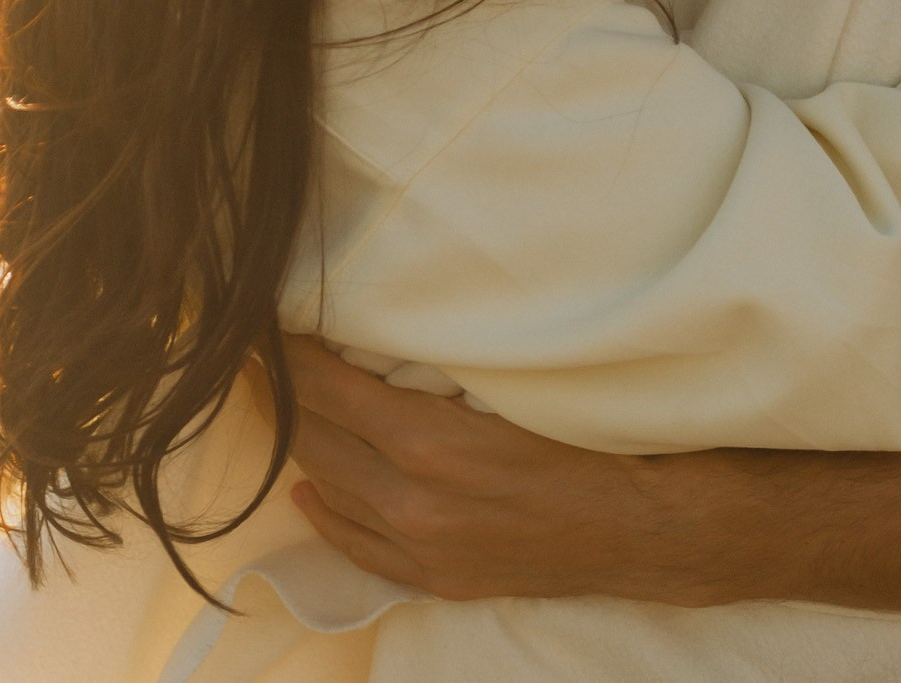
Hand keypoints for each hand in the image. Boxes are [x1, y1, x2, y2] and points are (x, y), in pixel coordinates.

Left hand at [280, 337, 747, 604]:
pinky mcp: (437, 576)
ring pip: (329, 486)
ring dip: (301, 442)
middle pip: (314, 436)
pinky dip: (325, 510)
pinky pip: (356, 544)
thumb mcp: (512, 379)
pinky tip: (308, 487)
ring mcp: (421, 545)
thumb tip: (376, 326)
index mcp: (425, 440)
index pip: (322, 388)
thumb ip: (438, 362)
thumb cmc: (589, 433)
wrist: (642, 523)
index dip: (285, 354)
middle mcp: (410, 499)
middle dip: (281, 393)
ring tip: (282, 406)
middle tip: (258, 356)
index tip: (264, 324)